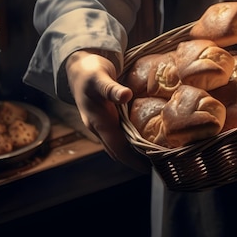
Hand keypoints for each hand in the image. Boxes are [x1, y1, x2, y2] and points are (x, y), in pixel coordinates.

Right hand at [65, 50, 150, 172]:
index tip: (148, 168)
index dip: (132, 160)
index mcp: (98, 122)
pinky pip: (119, 134)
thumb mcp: (100, 77)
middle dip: (135, 160)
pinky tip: (145, 137)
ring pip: (118, 144)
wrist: (78, 68)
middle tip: (158, 164)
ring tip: (155, 155)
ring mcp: (101, 124)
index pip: (117, 148)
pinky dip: (131, 139)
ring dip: (133, 151)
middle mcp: (99, 127)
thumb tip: (126, 95)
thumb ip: (111, 88)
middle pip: (118, 151)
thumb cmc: (90, 72)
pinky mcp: (106, 119)